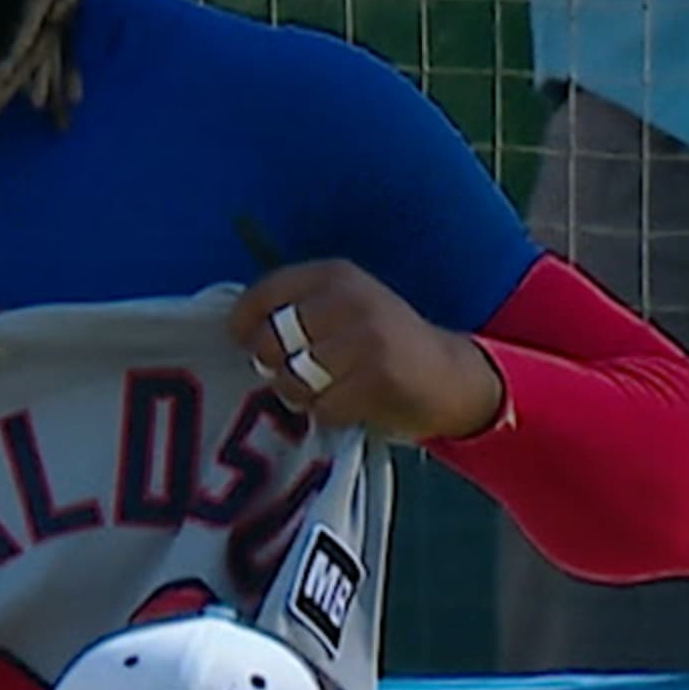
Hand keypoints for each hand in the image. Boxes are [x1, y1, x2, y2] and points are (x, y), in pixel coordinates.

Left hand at [229, 260, 505, 441]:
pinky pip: (322, 408)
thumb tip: (237, 332)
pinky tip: (353, 404)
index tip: (248, 343)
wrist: (451, 375)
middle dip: (274, 366)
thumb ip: (296, 310)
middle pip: (270, 342)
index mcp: (333, 275)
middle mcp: (348, 299)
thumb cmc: (381, 344)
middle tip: (299, 373)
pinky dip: (330, 414)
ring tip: (328, 389)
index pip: (262, 294)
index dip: (245, 325)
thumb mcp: (342, 308)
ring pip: (292, 379)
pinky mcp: (379, 378)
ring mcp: (365, 338)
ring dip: (302, 395)